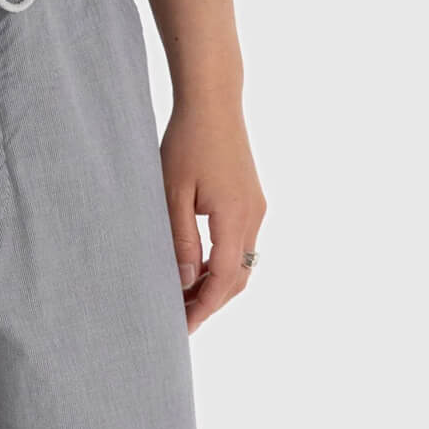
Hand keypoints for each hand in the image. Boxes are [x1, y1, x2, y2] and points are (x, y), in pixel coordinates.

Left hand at [160, 100, 266, 332]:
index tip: (182, 326)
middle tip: (180, 319)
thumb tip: (184, 281)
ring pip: (242, 261)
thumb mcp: (172, 192)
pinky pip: (240, 242)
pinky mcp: (251, 198)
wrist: (213, 103)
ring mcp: (255, 207)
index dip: (204, 306)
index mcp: (235, 216)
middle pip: (239, 277)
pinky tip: (195, 265)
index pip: (224, 278)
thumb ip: (180, 238)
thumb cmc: (186, 142)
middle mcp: (253, 215)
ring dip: (217, 283)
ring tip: (184, 297)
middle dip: (211, 301)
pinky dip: (221, 261)